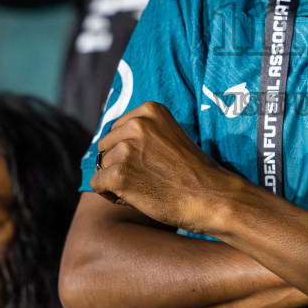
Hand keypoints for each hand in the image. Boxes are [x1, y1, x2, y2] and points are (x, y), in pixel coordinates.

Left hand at [89, 102, 239, 234]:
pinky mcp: (119, 174)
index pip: (117, 130)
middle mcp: (136, 124)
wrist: (210, 197)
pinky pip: (97, 184)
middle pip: (106, 146)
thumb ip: (142, 133)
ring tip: (145, 187)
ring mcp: (127, 149)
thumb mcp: (169, 136)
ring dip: (116, 180)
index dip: (129, 150)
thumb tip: (106, 145)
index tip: (152, 161)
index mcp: (149, 110)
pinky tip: (133, 197)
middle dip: (120, 164)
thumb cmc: (192, 172)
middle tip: (148, 177)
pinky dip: (110, 194)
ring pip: (101, 166)